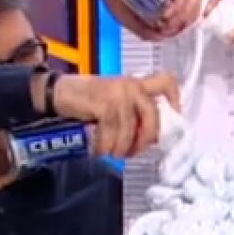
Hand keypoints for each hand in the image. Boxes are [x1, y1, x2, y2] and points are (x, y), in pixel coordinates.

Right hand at [53, 73, 180, 157]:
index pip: (165, 81)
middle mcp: (130, 85)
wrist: (56, 94)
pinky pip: (113, 134)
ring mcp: (118, 94)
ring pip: (130, 131)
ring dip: (120, 147)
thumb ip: (133, 114)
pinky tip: (99, 149)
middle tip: (131, 152)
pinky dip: (105, 146)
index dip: (175, 98)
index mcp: (135, 83)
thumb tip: (152, 138)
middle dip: (144, 139)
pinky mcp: (105, 104)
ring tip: (110, 152)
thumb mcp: (113, 103)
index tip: (177, 114)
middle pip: (152, 116)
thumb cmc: (85, 101)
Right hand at [102, 0, 201, 40]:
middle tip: (170, 27)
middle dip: (185, 22)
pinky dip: (177, 7)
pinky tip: (166, 12)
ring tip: (166, 20)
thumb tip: (163, 38)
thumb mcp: (133, 21)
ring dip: (181, 16)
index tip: (172, 31)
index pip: (189, 10)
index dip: (185, 24)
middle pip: (196, 5)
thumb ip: (148, 32)